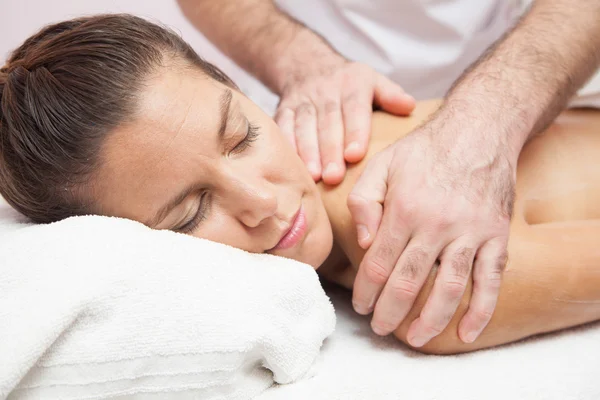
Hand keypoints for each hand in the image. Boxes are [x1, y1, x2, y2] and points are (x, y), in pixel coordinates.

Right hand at [274, 57, 414, 184]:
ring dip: (308, 152)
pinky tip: (291, 167)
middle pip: (328, 122)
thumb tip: (409, 106)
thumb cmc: (347, 83)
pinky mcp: (283, 109)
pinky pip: (282, 128)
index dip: (354, 132)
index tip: (355, 155)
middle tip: (334, 176)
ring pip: (304, 126)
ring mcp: (302, 100)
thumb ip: (390, 95)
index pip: (354, 109)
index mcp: (352, 84)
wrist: (306, 64)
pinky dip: (286, 147)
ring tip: (314, 176)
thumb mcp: (372, 81)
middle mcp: (325, 91)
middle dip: (330, 151)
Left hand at [347, 115, 514, 346]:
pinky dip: (481, 311)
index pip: (378, 264)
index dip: (366, 291)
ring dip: (430, 320)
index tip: (361, 306)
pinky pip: (490, 281)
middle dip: (390, 312)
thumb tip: (361, 241)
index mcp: (404, 210)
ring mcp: (471, 233)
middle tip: (380, 329)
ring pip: (449, 289)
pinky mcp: (497, 236)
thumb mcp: (380, 164)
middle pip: (409, 283)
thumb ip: (363, 202)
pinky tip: (468, 333)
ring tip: (414, 338)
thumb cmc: (423, 150)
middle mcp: (437, 225)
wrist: (478, 131)